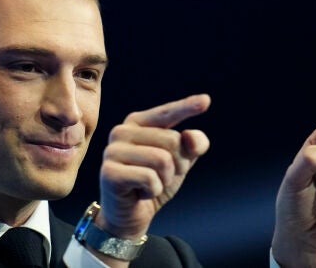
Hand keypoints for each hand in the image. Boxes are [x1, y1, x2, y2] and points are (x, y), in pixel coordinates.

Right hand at [97, 94, 211, 239]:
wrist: (129, 216)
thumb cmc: (153, 182)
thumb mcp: (180, 162)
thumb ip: (192, 146)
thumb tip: (191, 137)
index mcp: (138, 123)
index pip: (167, 113)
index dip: (186, 107)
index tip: (206, 100)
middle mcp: (122, 131)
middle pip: (173, 141)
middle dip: (177, 165)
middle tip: (161, 176)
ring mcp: (112, 151)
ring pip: (163, 160)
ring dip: (165, 179)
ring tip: (150, 184)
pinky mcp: (109, 172)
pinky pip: (149, 178)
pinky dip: (152, 190)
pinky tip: (139, 193)